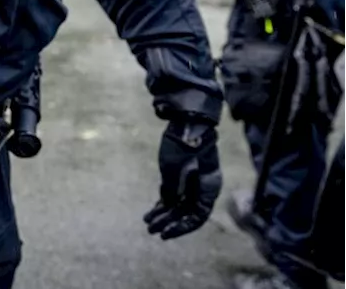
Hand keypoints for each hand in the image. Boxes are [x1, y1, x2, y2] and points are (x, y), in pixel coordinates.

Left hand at [144, 121, 221, 239]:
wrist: (186, 122)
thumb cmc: (184, 144)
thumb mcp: (176, 169)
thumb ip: (174, 189)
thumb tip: (170, 204)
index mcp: (208, 188)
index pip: (197, 216)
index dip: (182, 227)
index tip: (165, 234)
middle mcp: (202, 189)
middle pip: (186, 212)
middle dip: (168, 222)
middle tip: (151, 230)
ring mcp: (191, 183)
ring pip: (177, 205)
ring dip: (163, 215)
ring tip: (147, 223)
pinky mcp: (180, 176)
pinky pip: (172, 195)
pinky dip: (162, 204)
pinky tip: (151, 213)